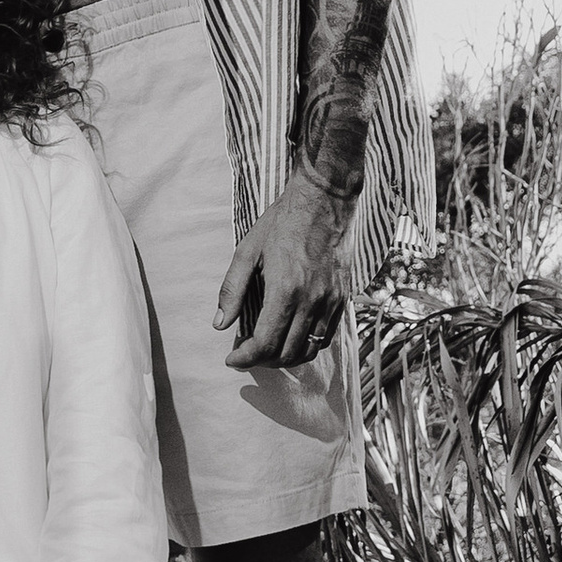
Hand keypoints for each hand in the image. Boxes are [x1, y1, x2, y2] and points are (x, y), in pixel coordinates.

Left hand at [215, 168, 350, 367]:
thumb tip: (220, 325)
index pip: (265, 344)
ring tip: (267, 349)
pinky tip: (290, 336)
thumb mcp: (247, 251)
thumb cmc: (282, 223)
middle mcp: (312, 301)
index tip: (232, 359)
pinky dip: (305, 346)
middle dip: (261, 361)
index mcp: (285, 290)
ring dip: (284, 358)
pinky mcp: (342, 298)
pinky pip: (325, 337)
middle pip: (286, 354)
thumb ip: (232, 290)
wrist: (324, 201)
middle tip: (246, 353)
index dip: (245, 359)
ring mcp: (331, 301)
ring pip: (309, 350)